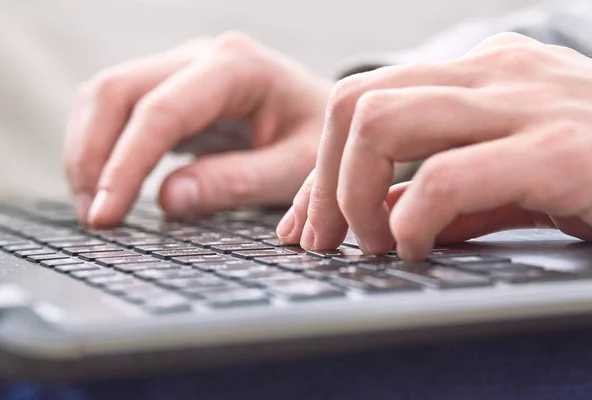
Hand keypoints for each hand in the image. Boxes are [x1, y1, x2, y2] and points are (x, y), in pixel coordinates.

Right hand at [64, 32, 331, 226]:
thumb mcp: (295, 166)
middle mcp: (202, 57)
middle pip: (117, 91)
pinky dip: (104, 146)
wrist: (329, 115)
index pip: (161, 111)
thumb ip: (238, 181)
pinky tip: (108, 184)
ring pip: (107, 95)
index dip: (126, 165)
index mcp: (238, 67)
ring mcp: (183, 68)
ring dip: (88, 150)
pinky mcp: (174, 88)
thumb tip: (168, 199)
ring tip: (94, 206)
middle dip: (93, 156)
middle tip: (94, 216)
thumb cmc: (320, 140)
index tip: (106, 215)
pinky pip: (121, 108)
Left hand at [277, 33, 591, 259]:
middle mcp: (494, 72)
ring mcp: (527, 101)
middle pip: (355, 102)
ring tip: (375, 243)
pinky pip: (447, 176)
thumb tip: (373, 216)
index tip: (307, 225)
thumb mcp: (504, 180)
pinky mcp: (561, 148)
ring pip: (382, 122)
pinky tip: (416, 249)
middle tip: (328, 239)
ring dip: (355, 195)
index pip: (361, 104)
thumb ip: (439, 193)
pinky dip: (411, 220)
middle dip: (323, 181)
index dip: (319, 172)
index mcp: (479, 74)